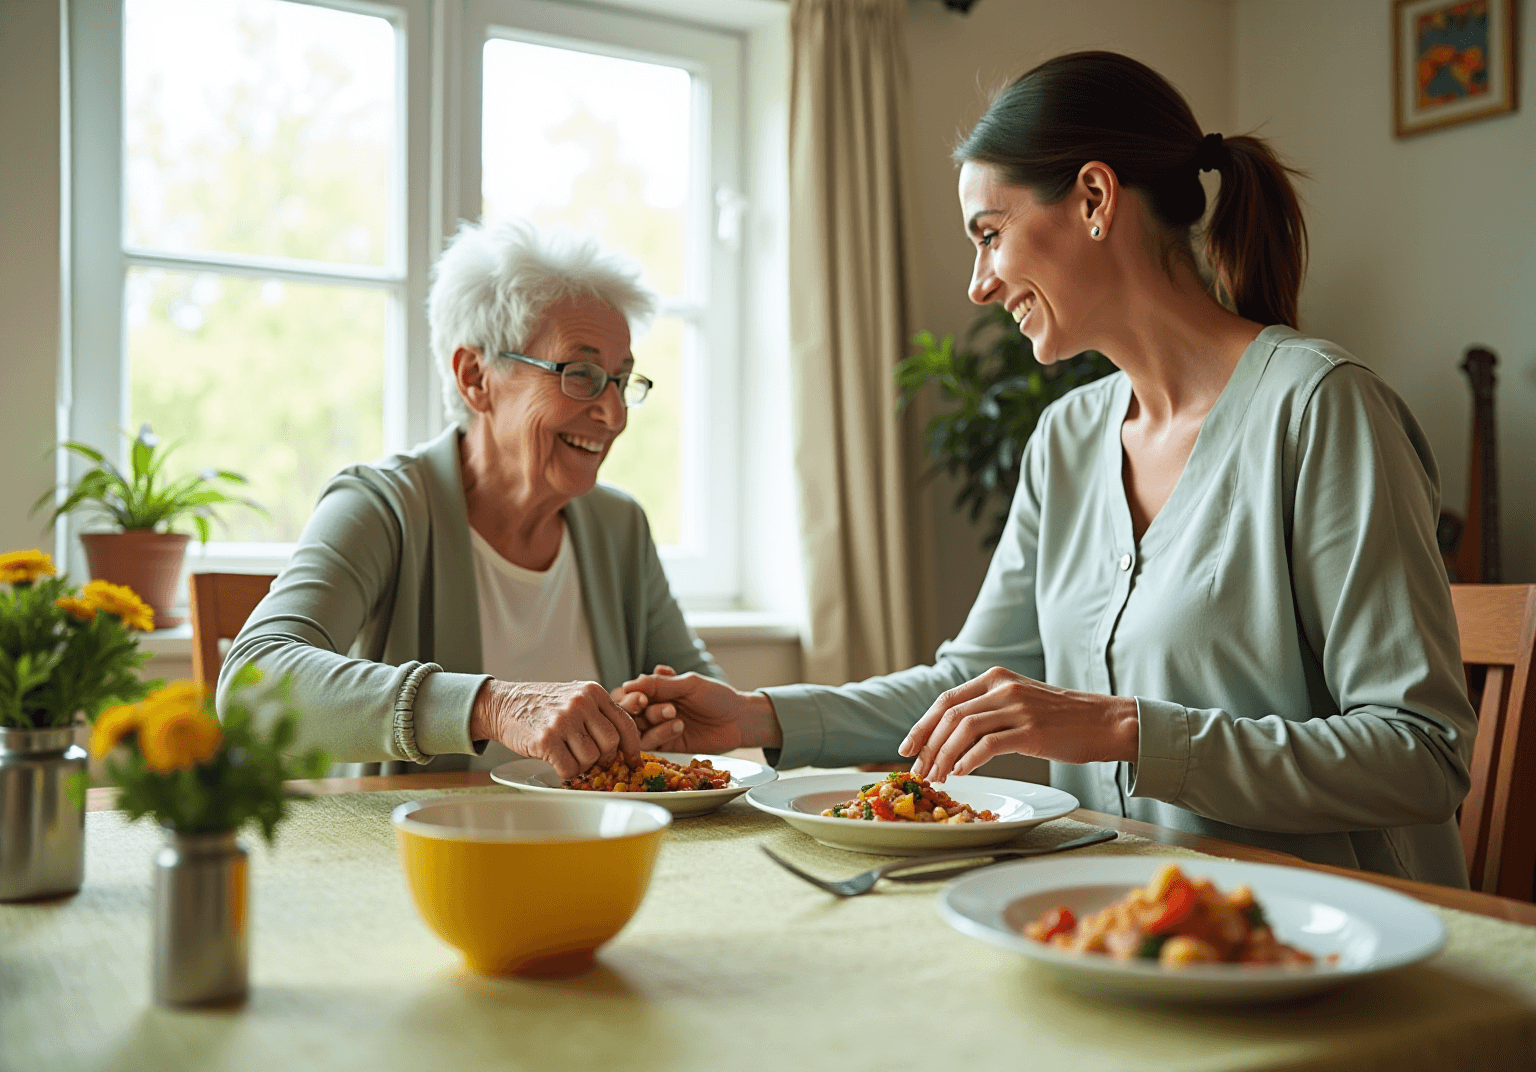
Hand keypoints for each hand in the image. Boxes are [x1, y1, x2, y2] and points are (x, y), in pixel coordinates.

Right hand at [470, 679, 645, 780]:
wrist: (504, 704)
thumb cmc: (542, 705)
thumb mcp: (574, 697)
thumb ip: (598, 714)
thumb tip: (625, 745)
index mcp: (592, 692)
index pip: (624, 723)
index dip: (632, 746)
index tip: (633, 760)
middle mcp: (581, 703)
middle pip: (611, 743)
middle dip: (605, 758)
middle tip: (593, 761)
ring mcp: (563, 721)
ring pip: (591, 758)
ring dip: (582, 766)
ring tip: (568, 757)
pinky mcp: (546, 739)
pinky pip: (570, 768)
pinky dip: (566, 773)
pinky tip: (557, 763)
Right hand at [617, 671, 781, 755]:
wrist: (739, 720)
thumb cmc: (716, 696)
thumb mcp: (689, 684)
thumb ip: (660, 684)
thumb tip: (628, 684)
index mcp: (655, 690)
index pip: (628, 693)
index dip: (630, 696)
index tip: (640, 697)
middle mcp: (652, 710)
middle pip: (629, 713)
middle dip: (638, 710)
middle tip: (653, 705)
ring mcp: (658, 729)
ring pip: (638, 729)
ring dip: (654, 720)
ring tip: (675, 714)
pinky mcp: (666, 747)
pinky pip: (651, 745)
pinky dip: (661, 734)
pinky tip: (679, 726)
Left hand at [898, 667, 1138, 782]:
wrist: (1106, 722)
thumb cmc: (1063, 719)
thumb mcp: (1020, 702)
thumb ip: (989, 709)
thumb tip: (951, 737)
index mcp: (996, 677)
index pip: (945, 700)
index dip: (921, 726)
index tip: (906, 749)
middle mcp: (1003, 687)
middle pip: (948, 714)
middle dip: (927, 745)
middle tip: (917, 770)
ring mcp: (1017, 707)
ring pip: (963, 729)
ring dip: (943, 756)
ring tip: (937, 777)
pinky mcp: (1031, 730)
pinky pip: (988, 745)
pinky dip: (968, 760)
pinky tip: (960, 773)